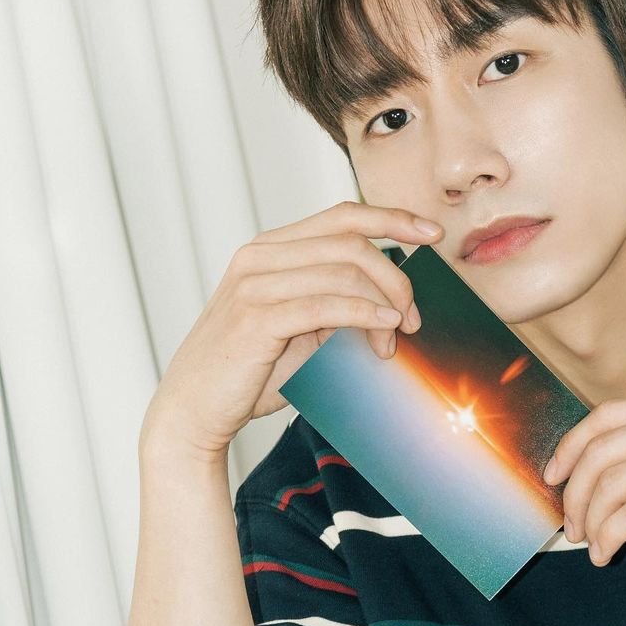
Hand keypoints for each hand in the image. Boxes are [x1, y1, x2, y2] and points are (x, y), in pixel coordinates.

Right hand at [143, 201, 443, 460]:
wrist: (194, 410)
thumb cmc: (249, 370)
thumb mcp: (300, 326)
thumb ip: (335, 302)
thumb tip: (392, 300)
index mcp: (270, 248)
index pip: (342, 216)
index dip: (392, 218)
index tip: (431, 233)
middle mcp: (259, 256)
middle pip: (352, 242)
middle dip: (396, 277)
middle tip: (413, 317)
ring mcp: (254, 284)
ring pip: (345, 271)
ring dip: (384, 305)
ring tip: (394, 340)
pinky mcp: (256, 317)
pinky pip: (328, 305)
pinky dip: (366, 316)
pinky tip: (385, 330)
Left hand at [542, 391, 625, 567]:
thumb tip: (621, 481)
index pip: (608, 415)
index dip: (571, 446)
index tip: (554, 476)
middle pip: (602, 447)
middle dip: (574, 490)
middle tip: (570, 524)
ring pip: (614, 482)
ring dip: (590, 519)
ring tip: (591, 545)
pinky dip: (612, 535)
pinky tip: (611, 553)